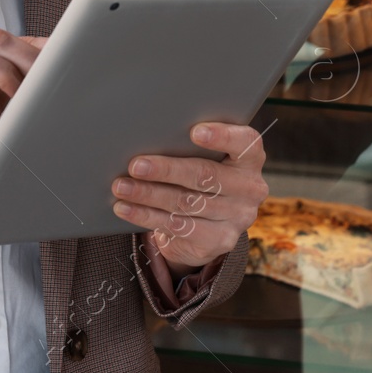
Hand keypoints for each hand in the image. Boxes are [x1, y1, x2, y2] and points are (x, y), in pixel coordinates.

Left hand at [110, 121, 267, 276]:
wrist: (207, 225)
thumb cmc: (200, 177)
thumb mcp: (205, 158)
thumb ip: (191, 147)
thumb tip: (150, 135)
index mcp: (250, 159)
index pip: (245, 143)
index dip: (222, 136)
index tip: (194, 131)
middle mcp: (250, 189)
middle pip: (206, 175)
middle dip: (167, 170)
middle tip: (136, 165)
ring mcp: (237, 218)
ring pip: (186, 203)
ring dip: (148, 194)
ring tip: (121, 186)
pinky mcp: (218, 241)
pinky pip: (177, 226)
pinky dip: (146, 215)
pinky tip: (126, 208)